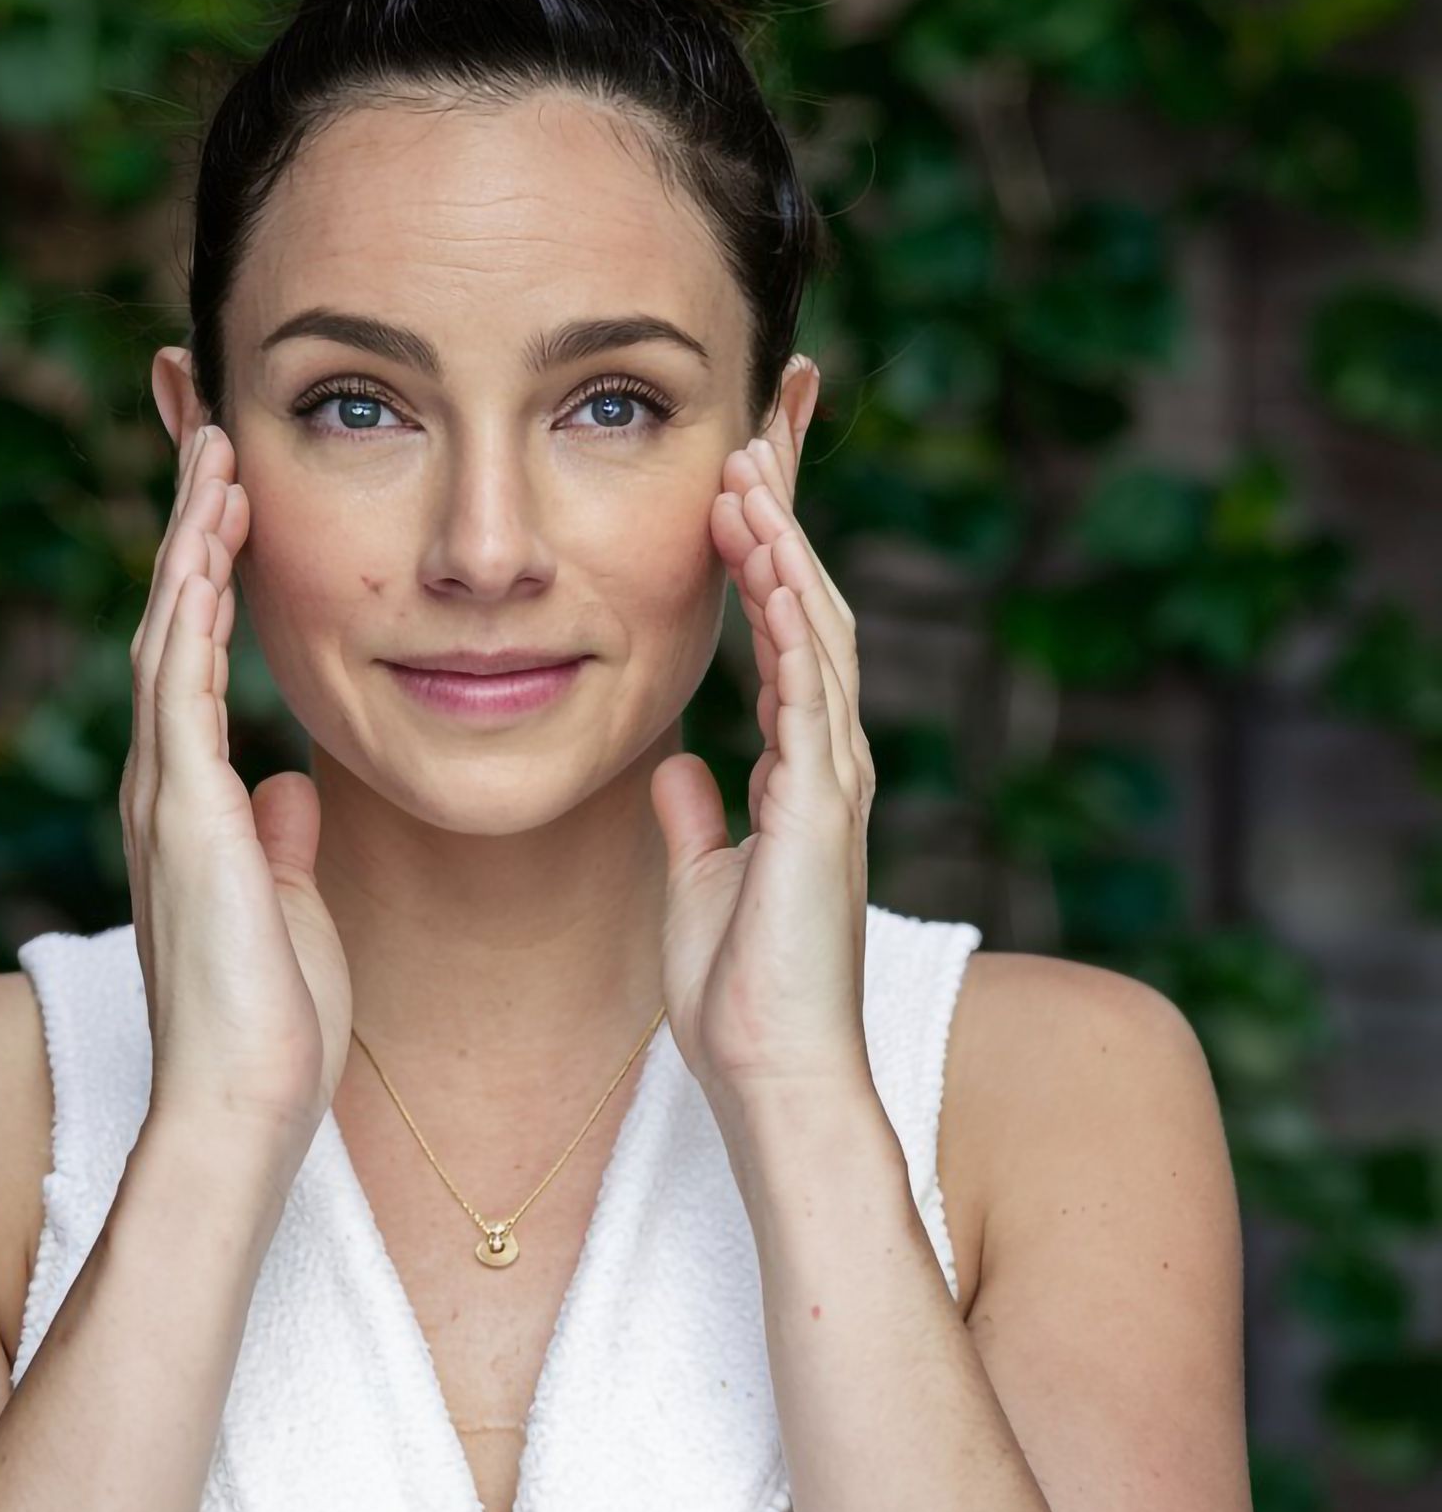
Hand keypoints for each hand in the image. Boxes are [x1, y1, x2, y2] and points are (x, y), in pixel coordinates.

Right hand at [122, 421, 353, 1140]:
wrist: (244, 1110)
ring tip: (213, 460)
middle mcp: (165, 789)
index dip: (209, 576)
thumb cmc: (272, 1026)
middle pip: (169, 627)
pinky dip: (189, 616)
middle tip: (211, 441)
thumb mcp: (290, 907)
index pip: (194, 662)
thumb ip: (282, 841)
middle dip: (192, 531)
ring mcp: (167, 801)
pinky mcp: (186, 820)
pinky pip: (181, 693)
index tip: (232, 501)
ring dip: (190, 547)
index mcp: (194, 806)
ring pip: (166, 640)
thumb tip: (291, 787)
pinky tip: (204, 552)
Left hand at [648, 361, 877, 1115]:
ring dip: (786, 547)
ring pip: (821, 633)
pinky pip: (812, 693)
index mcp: (797, 771)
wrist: (773, 1079)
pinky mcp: (825, 808)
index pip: (786, 636)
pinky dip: (793, 621)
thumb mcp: (702, 884)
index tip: (743, 480)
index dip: (769, 555)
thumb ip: (695, 821)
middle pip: (815, 609)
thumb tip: (676, 767)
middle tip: (758, 432)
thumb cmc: (741, 997)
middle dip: (786, 521)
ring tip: (750, 467)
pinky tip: (770, 560)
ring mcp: (835, 780)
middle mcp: (827, 760)